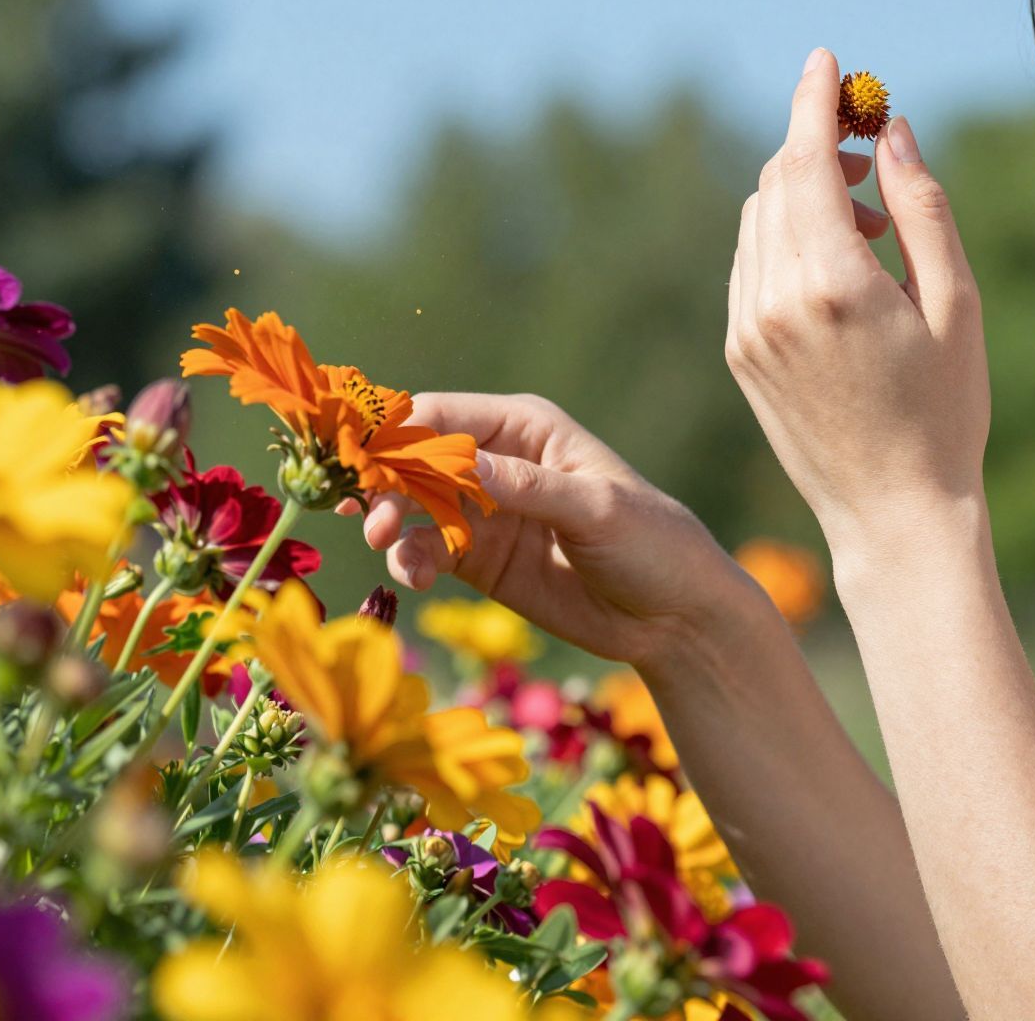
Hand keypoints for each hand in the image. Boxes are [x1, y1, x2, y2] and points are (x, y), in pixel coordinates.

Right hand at [340, 391, 764, 668]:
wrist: (673, 617)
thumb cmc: (650, 542)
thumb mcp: (596, 509)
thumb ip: (529, 488)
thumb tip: (462, 463)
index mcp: (525, 428)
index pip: (443, 416)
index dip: (397, 434)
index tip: (361, 461)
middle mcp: (496, 462)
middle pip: (415, 460)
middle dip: (384, 482)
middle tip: (370, 516)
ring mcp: (484, 513)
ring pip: (412, 506)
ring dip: (389, 520)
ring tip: (384, 542)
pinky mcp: (479, 560)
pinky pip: (426, 551)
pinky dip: (409, 560)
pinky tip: (413, 576)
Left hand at [726, 49, 991, 566]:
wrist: (894, 514)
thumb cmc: (947, 410)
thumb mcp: (956, 303)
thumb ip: (921, 207)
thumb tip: (890, 130)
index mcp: (834, 283)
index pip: (806, 159)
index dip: (814, 98)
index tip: (826, 57)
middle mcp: (776, 300)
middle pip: (778, 180)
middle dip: (817, 143)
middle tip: (870, 143)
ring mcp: (749, 328)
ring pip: (759, 218)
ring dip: (806, 193)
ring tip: (874, 226)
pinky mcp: (740, 352)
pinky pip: (751, 263)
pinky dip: (787, 238)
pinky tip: (843, 267)